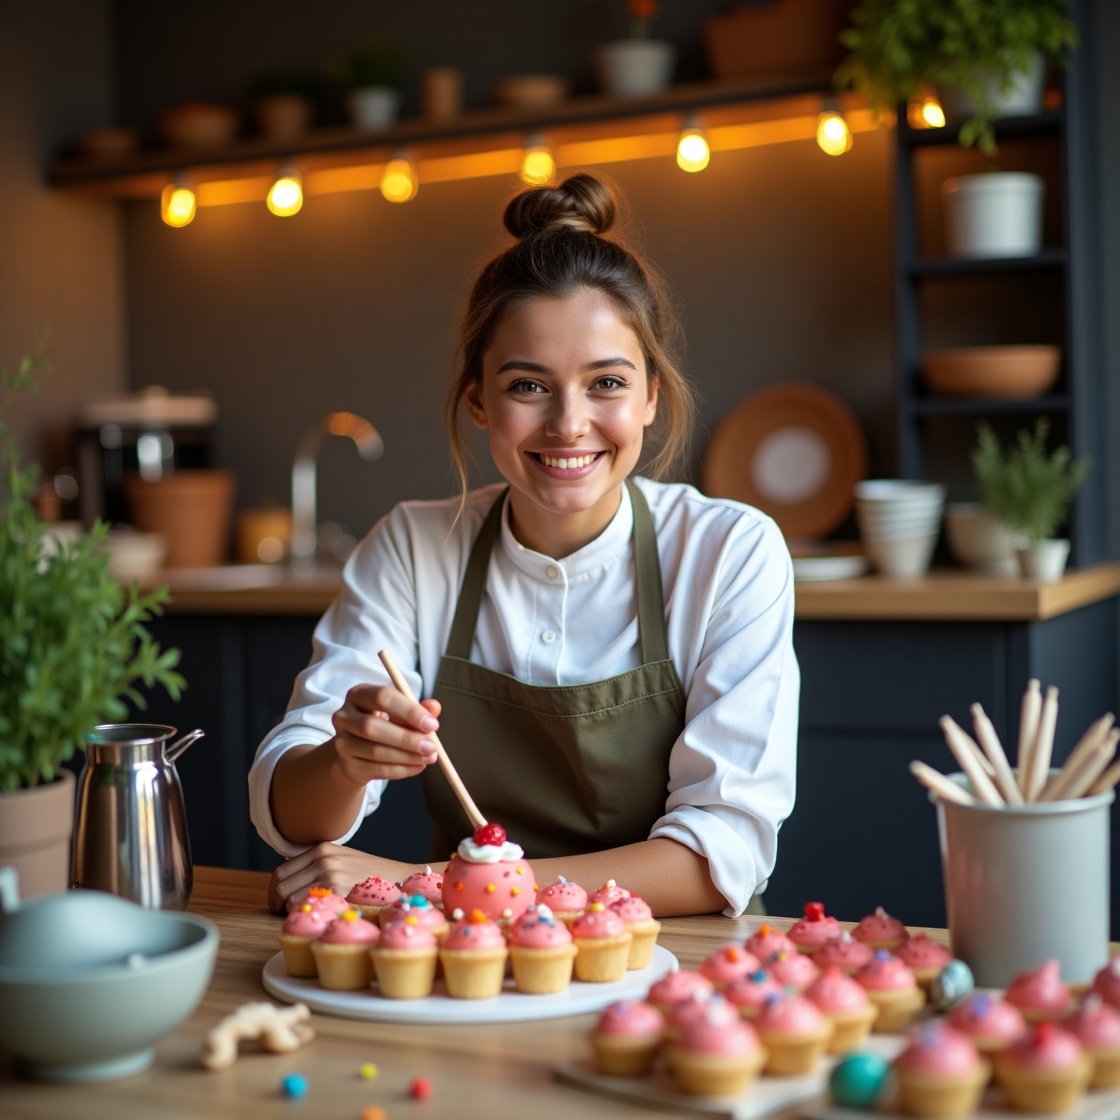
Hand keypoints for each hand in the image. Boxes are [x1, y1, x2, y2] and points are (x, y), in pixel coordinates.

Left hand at [268, 842, 419, 911]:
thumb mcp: (342, 859)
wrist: (399, 879)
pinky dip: (305, 915)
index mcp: (322, 849)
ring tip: (304, 916)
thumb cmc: (370, 875)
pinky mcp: (337, 892)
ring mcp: (330, 875)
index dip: (274, 889)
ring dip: (292, 912)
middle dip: (277, 903)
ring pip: (290, 899)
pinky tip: (317, 917)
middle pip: (282, 885)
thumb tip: (291, 883)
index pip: (282, 870)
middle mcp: (323, 859)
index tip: (276, 901)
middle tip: (282, 913)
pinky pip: (306, 907)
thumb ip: (317, 865)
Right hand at [329, 685, 441, 785]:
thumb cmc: (383, 724)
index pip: (383, 697)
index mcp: (359, 694)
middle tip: (431, 746)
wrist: (357, 751)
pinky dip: (401, 770)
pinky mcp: (347, 765)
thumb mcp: (400, 712)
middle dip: (406, 738)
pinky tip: (418, 766)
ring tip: (429, 757)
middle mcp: (344, 716)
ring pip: (375, 751)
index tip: (432, 724)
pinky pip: (376, 769)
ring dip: (407, 756)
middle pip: (372, 726)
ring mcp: (342, 742)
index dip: (409, 711)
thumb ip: (418, 708)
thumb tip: (434, 707)